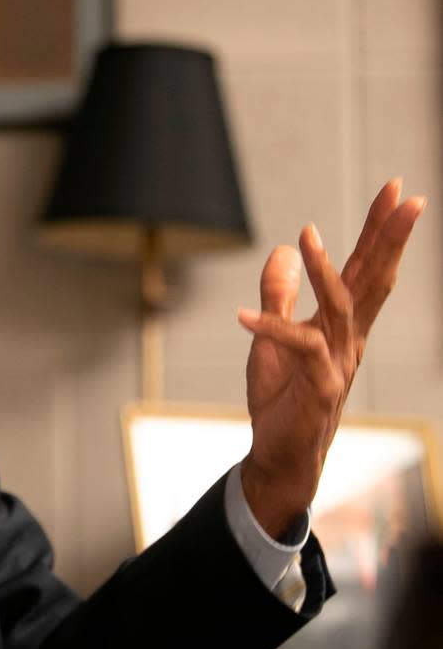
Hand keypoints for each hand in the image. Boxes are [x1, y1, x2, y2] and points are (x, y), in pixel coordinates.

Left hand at [236, 179, 424, 537]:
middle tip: (406, 197)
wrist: (280, 455)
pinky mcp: (318, 388)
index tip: (397, 193)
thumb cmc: (283, 398)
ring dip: (324, 270)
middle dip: (388, 238)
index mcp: (342, 327)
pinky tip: (242, 314)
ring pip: (339, 308)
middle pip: (373, 281)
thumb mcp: (273, 338)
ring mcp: (337, 364)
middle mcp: (348, 340)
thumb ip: (279, 296)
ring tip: (307, 236)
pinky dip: (270, 328)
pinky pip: (298, 348)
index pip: (367, 271)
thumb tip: (282, 251)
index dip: (381, 232)